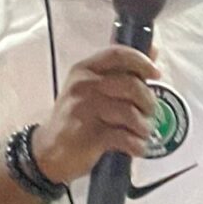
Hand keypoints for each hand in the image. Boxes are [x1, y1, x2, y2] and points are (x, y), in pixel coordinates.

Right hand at [32, 45, 159, 184]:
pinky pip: (124, 137)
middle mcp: (83, 86)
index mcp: (84, 70)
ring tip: (142, 133)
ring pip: (130, 113)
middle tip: (150, 113)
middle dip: (148, 101)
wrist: (47, 152)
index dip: (142, 61)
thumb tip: (153, 51)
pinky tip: (136, 147)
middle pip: (131, 85)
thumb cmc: (75, 118)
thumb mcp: (91, 89)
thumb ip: (120, 71)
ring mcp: (84, 110)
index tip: (155, 73)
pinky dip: (136, 145)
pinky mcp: (89, 135)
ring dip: (143, 126)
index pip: (118, 54)